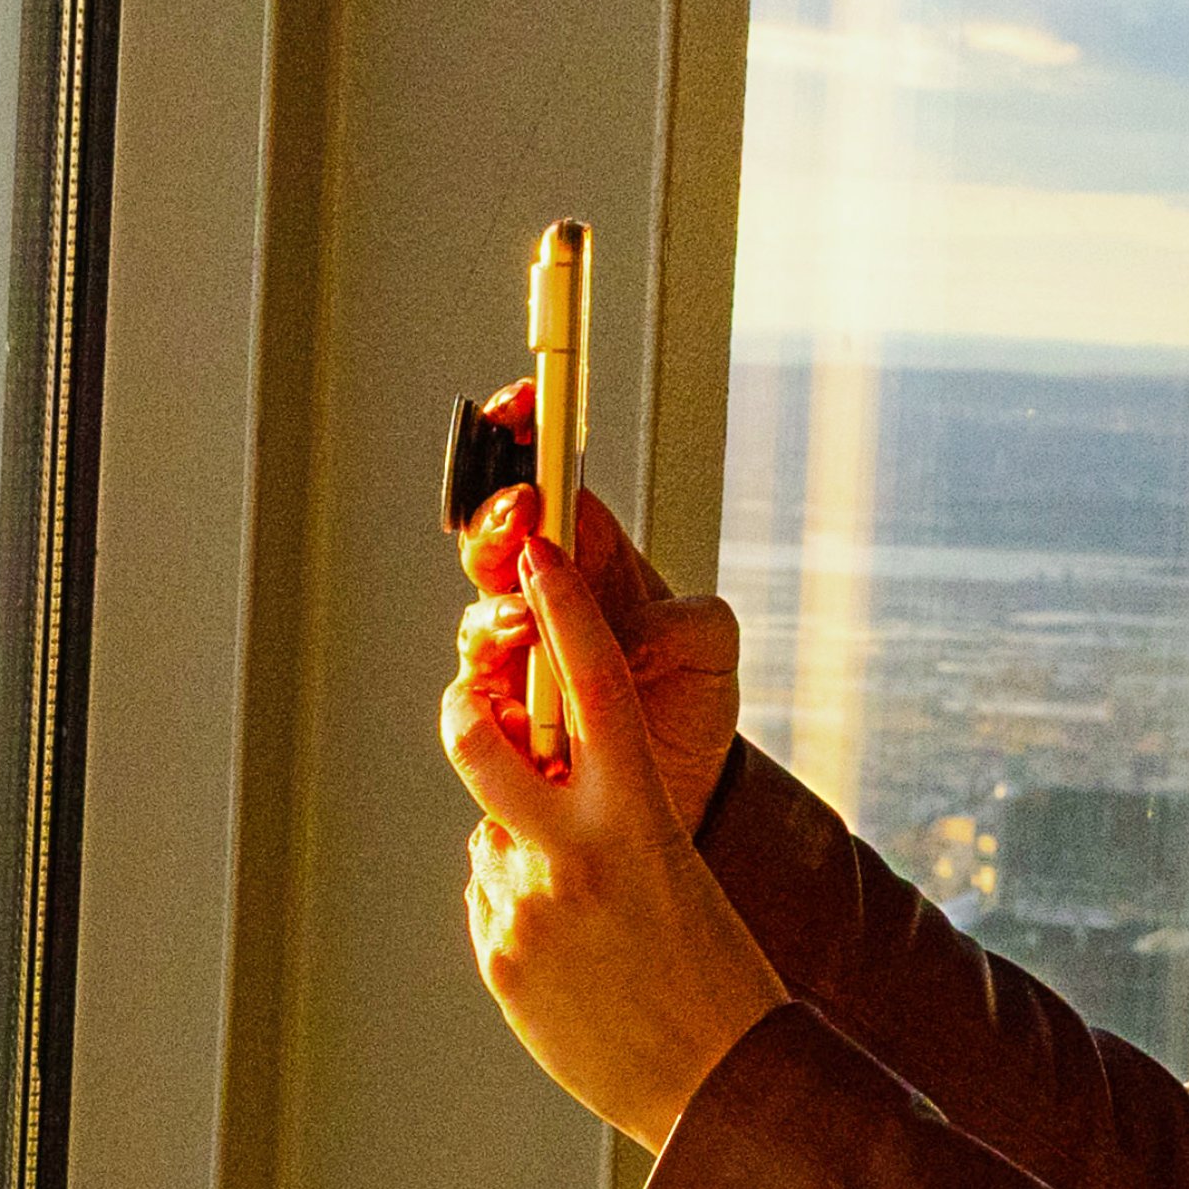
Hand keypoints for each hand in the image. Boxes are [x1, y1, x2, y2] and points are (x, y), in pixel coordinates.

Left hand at [445, 487, 786, 1147]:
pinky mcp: (500, 960)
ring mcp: (525, 908)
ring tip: (593, 918)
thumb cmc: (716, 972)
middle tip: (476, 709)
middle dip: (467, 713)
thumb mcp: (678, 868)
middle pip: (476, 741)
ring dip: (525, 852)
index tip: (538, 552)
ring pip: (493, 837)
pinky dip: (523, 914)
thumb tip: (539, 793)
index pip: (594, 684)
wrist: (721, 1086)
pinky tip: (578, 960)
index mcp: (639, 815)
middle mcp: (572, 852)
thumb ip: (607, 816)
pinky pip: (493, 905)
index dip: (565, 608)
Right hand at [458, 457, 744, 836]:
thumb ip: (692, 623)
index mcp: (590, 554)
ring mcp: (517, 656)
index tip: (522, 407)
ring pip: (477, 617)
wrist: (683, 781)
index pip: (547, 480)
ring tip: (524, 621)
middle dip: (495, 517)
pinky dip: (485, 694)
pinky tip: (510, 700)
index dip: (525, 436)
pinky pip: (474, 700)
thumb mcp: (714, 647)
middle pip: (493, 540)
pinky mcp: (503, 718)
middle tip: (520, 514)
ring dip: (493, 612)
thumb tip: (638, 638)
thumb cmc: (690, 696)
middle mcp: (541, 597)